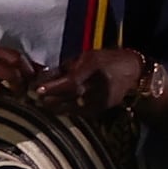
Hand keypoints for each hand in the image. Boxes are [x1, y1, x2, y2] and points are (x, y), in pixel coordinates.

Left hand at [33, 46, 152, 110]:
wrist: (133, 73)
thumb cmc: (106, 60)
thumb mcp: (88, 56)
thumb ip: (67, 66)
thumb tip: (45, 76)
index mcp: (95, 66)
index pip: (71, 81)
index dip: (54, 87)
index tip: (37, 89)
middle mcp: (99, 84)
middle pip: (71, 95)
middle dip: (50, 98)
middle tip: (35, 98)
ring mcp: (102, 98)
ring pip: (74, 106)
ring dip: (55, 107)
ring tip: (41, 104)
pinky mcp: (103, 108)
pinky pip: (80, 112)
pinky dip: (66, 111)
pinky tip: (56, 109)